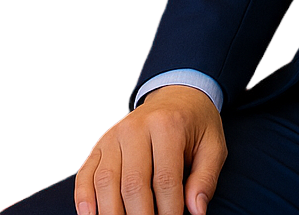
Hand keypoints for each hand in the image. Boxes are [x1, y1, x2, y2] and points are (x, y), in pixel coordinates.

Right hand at [73, 84, 227, 214]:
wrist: (177, 95)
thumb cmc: (196, 125)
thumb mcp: (213, 145)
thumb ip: (206, 178)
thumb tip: (196, 211)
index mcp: (168, 125)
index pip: (165, 179)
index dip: (169, 211)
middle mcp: (136, 127)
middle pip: (133, 184)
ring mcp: (114, 135)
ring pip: (106, 182)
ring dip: (112, 213)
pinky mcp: (100, 144)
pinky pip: (86, 175)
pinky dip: (85, 199)